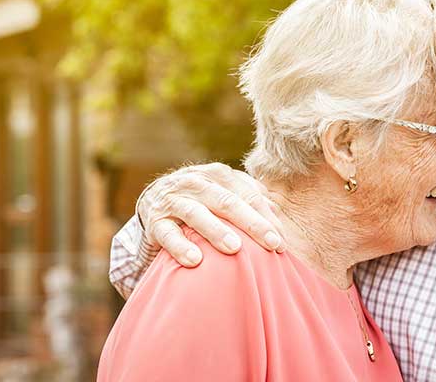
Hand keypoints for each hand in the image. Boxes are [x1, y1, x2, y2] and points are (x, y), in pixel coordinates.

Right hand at [136, 162, 284, 266]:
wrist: (154, 198)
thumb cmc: (201, 199)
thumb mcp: (223, 191)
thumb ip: (248, 196)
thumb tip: (275, 209)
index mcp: (218, 174)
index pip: (248, 195)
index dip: (267, 217)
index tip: (282, 241)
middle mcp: (196, 183)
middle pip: (228, 202)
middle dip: (252, 223)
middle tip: (272, 243)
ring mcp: (174, 200)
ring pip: (197, 214)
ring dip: (216, 231)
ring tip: (235, 248)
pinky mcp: (155, 220)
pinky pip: (168, 234)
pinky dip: (180, 246)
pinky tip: (195, 260)